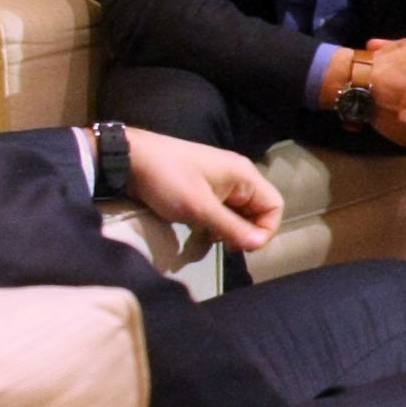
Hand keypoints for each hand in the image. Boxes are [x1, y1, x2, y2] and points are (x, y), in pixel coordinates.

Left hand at [124, 130, 279, 250]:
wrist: (131, 159)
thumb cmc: (168, 180)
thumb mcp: (200, 208)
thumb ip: (232, 227)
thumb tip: (259, 245)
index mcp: (243, 175)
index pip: (274, 206)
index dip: (264, 230)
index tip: (241, 247)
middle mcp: (237, 177)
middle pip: (258, 211)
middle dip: (245, 232)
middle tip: (223, 246)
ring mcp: (220, 182)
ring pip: (239, 213)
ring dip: (229, 231)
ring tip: (209, 239)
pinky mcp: (205, 189)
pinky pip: (222, 211)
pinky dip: (216, 225)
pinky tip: (200, 233)